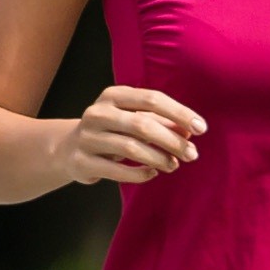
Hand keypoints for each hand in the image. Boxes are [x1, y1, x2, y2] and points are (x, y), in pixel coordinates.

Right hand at [66, 85, 204, 185]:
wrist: (68, 149)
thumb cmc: (111, 131)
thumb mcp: (133, 119)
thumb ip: (161, 122)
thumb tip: (190, 131)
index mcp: (113, 95)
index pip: (152, 99)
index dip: (179, 113)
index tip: (201, 128)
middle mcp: (98, 113)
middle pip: (143, 124)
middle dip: (172, 141)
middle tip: (192, 154)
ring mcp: (88, 137)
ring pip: (131, 148)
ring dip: (159, 159)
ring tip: (174, 165)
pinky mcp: (83, 161)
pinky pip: (118, 171)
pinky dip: (140, 173)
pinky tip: (153, 173)